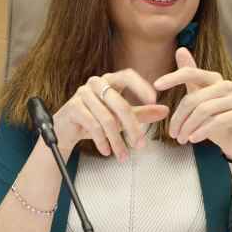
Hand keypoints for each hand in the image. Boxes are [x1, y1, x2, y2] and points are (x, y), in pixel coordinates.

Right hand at [53, 69, 168, 161]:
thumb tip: (164, 110)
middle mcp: (95, 83)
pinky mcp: (73, 107)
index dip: (141, 86)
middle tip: (140, 145)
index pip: (128, 75)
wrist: (66, 130)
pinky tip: (106, 151)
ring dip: (117, 141)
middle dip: (132, 127)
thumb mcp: (120, 117)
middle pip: (120, 104)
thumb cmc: (95, 119)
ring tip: (123, 156)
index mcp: (109, 80)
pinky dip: (102, 141)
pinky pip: (93, 126)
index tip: (153, 100)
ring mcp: (82, 94)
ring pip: (107, 119)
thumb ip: (141, 113)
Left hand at [154, 47, 231, 159]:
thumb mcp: (199, 98)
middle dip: (179, 118)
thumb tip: (180, 49)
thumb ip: (190, 77)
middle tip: (172, 134)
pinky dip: (202, 132)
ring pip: (204, 110)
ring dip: (188, 127)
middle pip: (194, 98)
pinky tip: (193, 140)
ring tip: (181, 139)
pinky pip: (217, 121)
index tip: (156, 85)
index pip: (191, 73)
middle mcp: (227, 85)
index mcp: (215, 79)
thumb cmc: (214, 120)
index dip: (173, 77)